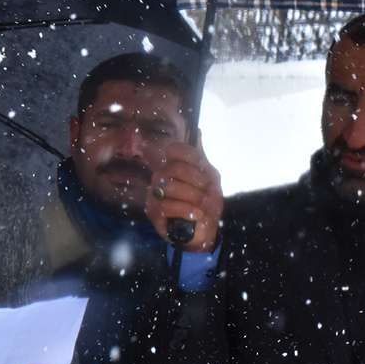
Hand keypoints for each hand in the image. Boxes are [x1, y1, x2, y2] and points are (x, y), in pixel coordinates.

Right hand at [145, 138, 222, 252]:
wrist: (203, 232)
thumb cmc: (205, 205)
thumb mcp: (210, 179)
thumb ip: (201, 158)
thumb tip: (198, 131)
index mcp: (174, 166)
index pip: (174, 149)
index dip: (190, 157)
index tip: (205, 171)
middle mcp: (161, 176)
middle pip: (174, 168)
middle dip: (197, 182)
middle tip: (208, 193)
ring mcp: (155, 193)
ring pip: (169, 186)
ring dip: (193, 197)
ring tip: (203, 206)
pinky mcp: (153, 212)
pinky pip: (166, 205)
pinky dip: (185, 210)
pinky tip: (195, 214)